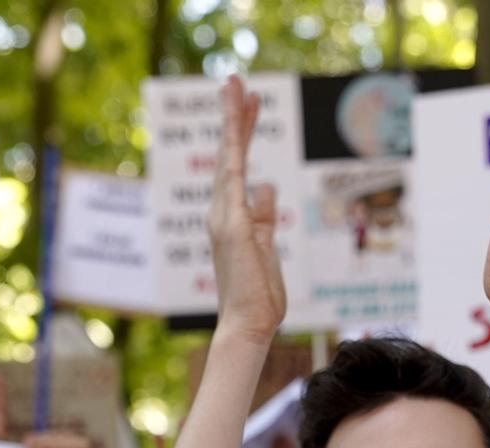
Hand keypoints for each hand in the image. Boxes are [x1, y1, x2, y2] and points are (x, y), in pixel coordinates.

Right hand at [209, 76, 285, 339]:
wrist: (249, 325)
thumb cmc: (258, 295)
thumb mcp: (267, 246)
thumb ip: (265, 216)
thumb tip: (268, 187)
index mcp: (232, 217)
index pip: (238, 166)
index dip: (244, 133)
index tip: (251, 103)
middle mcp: (222, 213)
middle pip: (229, 154)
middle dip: (235, 116)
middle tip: (237, 80)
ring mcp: (223, 218)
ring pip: (228, 158)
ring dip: (233, 121)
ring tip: (236, 86)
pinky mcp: (232, 226)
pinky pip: (234, 179)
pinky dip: (235, 150)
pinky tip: (238, 124)